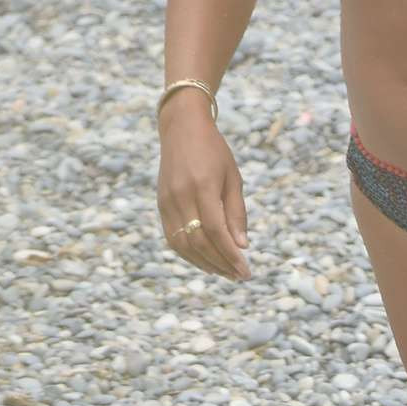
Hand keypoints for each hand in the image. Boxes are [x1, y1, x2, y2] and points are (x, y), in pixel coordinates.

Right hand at [156, 97, 249, 280]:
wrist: (182, 128)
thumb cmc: (214, 151)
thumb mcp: (233, 176)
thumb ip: (236, 212)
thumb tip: (242, 246)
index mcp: (203, 186)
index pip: (217, 231)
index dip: (231, 255)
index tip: (246, 271)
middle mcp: (181, 197)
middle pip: (199, 242)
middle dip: (221, 263)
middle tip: (239, 276)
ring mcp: (167, 202)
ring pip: (183, 245)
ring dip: (205, 263)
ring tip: (225, 273)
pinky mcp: (160, 205)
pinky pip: (173, 238)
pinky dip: (189, 254)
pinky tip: (205, 260)